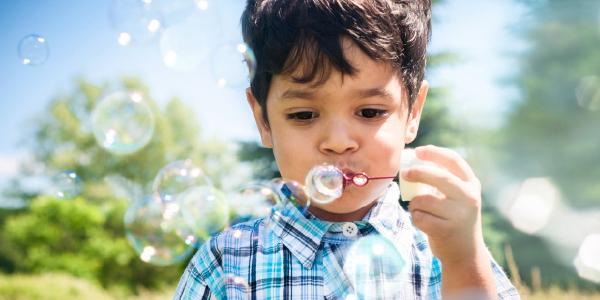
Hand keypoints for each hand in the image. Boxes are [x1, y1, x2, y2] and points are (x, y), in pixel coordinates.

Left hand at [400, 145, 485, 263]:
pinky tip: (423, 222)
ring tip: (419, 209)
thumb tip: (412, 162)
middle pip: (440, 177)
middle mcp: (469, 198)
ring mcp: (459, 215)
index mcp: (471, 184)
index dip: (435, 153)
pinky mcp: (447, 230)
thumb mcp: (456, 197)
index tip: (418, 151)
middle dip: (419, 172)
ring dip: (414, 203)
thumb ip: (441, 180)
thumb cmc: (453, 218)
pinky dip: (415, 218)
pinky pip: (420, 217)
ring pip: (424, 199)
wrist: (465, 253)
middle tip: (405, 173)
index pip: (454, 161)